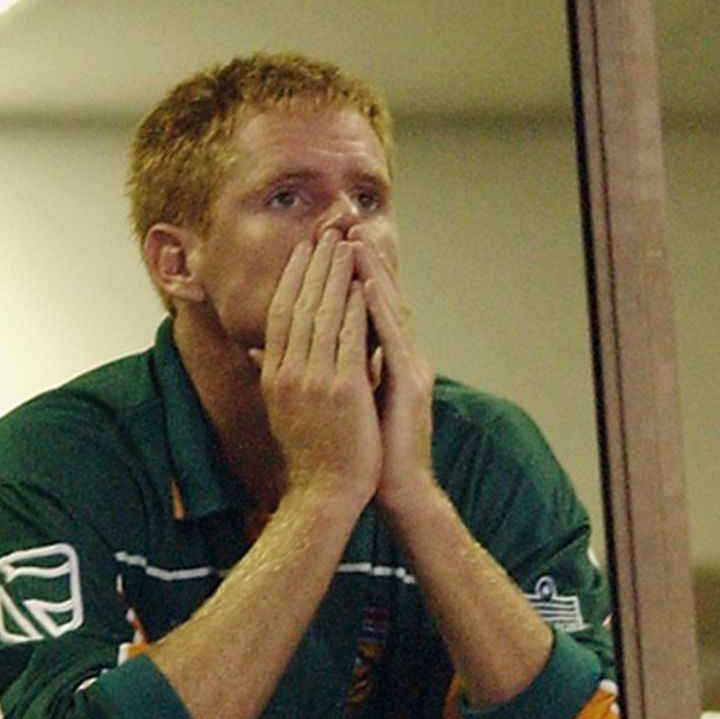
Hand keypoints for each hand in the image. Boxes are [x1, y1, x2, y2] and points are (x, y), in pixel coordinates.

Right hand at [255, 230, 381, 507]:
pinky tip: (366, 284)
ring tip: (348, 245)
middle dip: (316, 264)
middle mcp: (288, 372)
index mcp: (273, 374)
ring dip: (338, 275)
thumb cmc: (309, 455)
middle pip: (301, 304)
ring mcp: (314, 380)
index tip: (305, 248)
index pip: (281, 312)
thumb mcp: (281, 409)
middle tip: (328, 231)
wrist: (325, 494)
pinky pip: (351, 337)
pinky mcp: (343, 390)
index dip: (293, 276)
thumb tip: (260, 352)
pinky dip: (358, 307)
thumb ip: (275, 375)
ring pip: (325, 314)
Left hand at [349, 231, 436, 516]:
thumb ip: (336, 373)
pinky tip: (369, 287)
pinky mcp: (412, 387)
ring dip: (376, 275)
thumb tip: (307, 352)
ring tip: (357, 242)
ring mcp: (413, 371)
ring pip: (393, 312)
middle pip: (386, 301)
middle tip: (348, 227)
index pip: (371, 310)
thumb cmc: (369, 452)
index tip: (334, 246)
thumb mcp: (347, 404)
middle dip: (367, 264)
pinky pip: (394, 341)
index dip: (355, 277)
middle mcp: (406, 360)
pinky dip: (381, 311)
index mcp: (390, 363)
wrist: (396, 491)